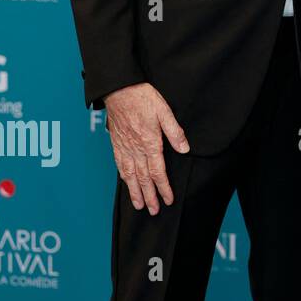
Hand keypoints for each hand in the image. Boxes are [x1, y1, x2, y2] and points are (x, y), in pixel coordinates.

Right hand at [103, 82, 189, 214]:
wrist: (119, 89)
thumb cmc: (143, 98)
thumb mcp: (165, 112)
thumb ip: (175, 132)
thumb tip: (184, 149)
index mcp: (150, 142)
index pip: (158, 172)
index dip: (164, 188)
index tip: (168, 200)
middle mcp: (135, 149)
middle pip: (144, 178)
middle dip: (150, 196)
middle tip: (154, 211)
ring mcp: (124, 147)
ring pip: (130, 175)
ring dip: (135, 191)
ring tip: (139, 205)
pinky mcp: (116, 143)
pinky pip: (120, 165)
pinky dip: (124, 177)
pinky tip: (126, 183)